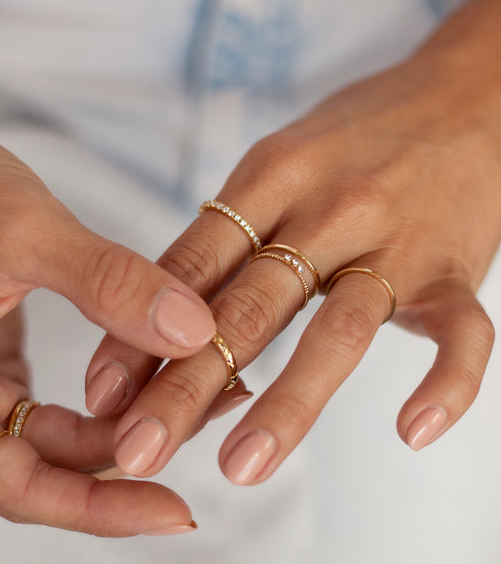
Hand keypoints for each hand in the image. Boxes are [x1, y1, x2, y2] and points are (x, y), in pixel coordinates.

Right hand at [0, 113, 214, 534]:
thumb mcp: (21, 229)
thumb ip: (107, 282)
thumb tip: (195, 332)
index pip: (22, 490)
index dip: (103, 512)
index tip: (179, 512)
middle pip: (51, 468)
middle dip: (136, 451)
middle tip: (217, 413)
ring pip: (61, 437)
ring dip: (131, 418)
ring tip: (209, 384)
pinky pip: (57, 401)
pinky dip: (112, 390)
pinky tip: (162, 364)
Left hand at [86, 0, 500, 483]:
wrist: (469, 95)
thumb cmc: (354, 142)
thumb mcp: (278, 165)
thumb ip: (222, 239)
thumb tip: (144, 320)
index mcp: (273, 178)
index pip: (193, 265)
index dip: (141, 333)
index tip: (100, 397)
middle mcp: (330, 210)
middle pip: (249, 307)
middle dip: (185, 386)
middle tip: (137, 451)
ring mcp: (399, 242)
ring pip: (340, 330)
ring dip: (287, 405)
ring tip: (240, 468)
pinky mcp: (457, 269)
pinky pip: (465, 335)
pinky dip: (446, 386)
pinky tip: (412, 434)